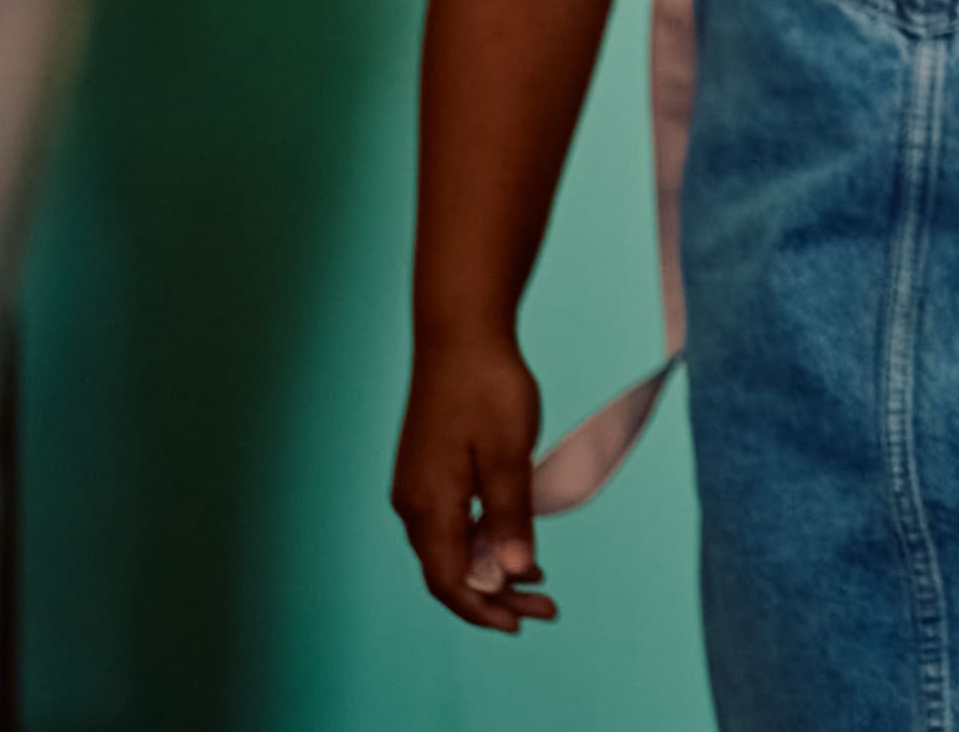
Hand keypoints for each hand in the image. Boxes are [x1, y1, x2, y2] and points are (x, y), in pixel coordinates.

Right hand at [390, 328, 553, 631]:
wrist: (459, 334)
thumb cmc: (486, 388)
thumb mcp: (507, 454)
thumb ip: (509, 516)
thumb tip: (515, 572)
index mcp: (428, 505)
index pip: (448, 580)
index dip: (482, 609)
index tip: (522, 623)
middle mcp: (413, 504)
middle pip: (448, 572)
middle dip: (494, 598)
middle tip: (544, 609)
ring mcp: (417, 488)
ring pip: (450, 550)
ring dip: (490, 572)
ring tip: (535, 585)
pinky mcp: (428, 473)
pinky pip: (451, 526)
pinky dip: (481, 545)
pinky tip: (512, 545)